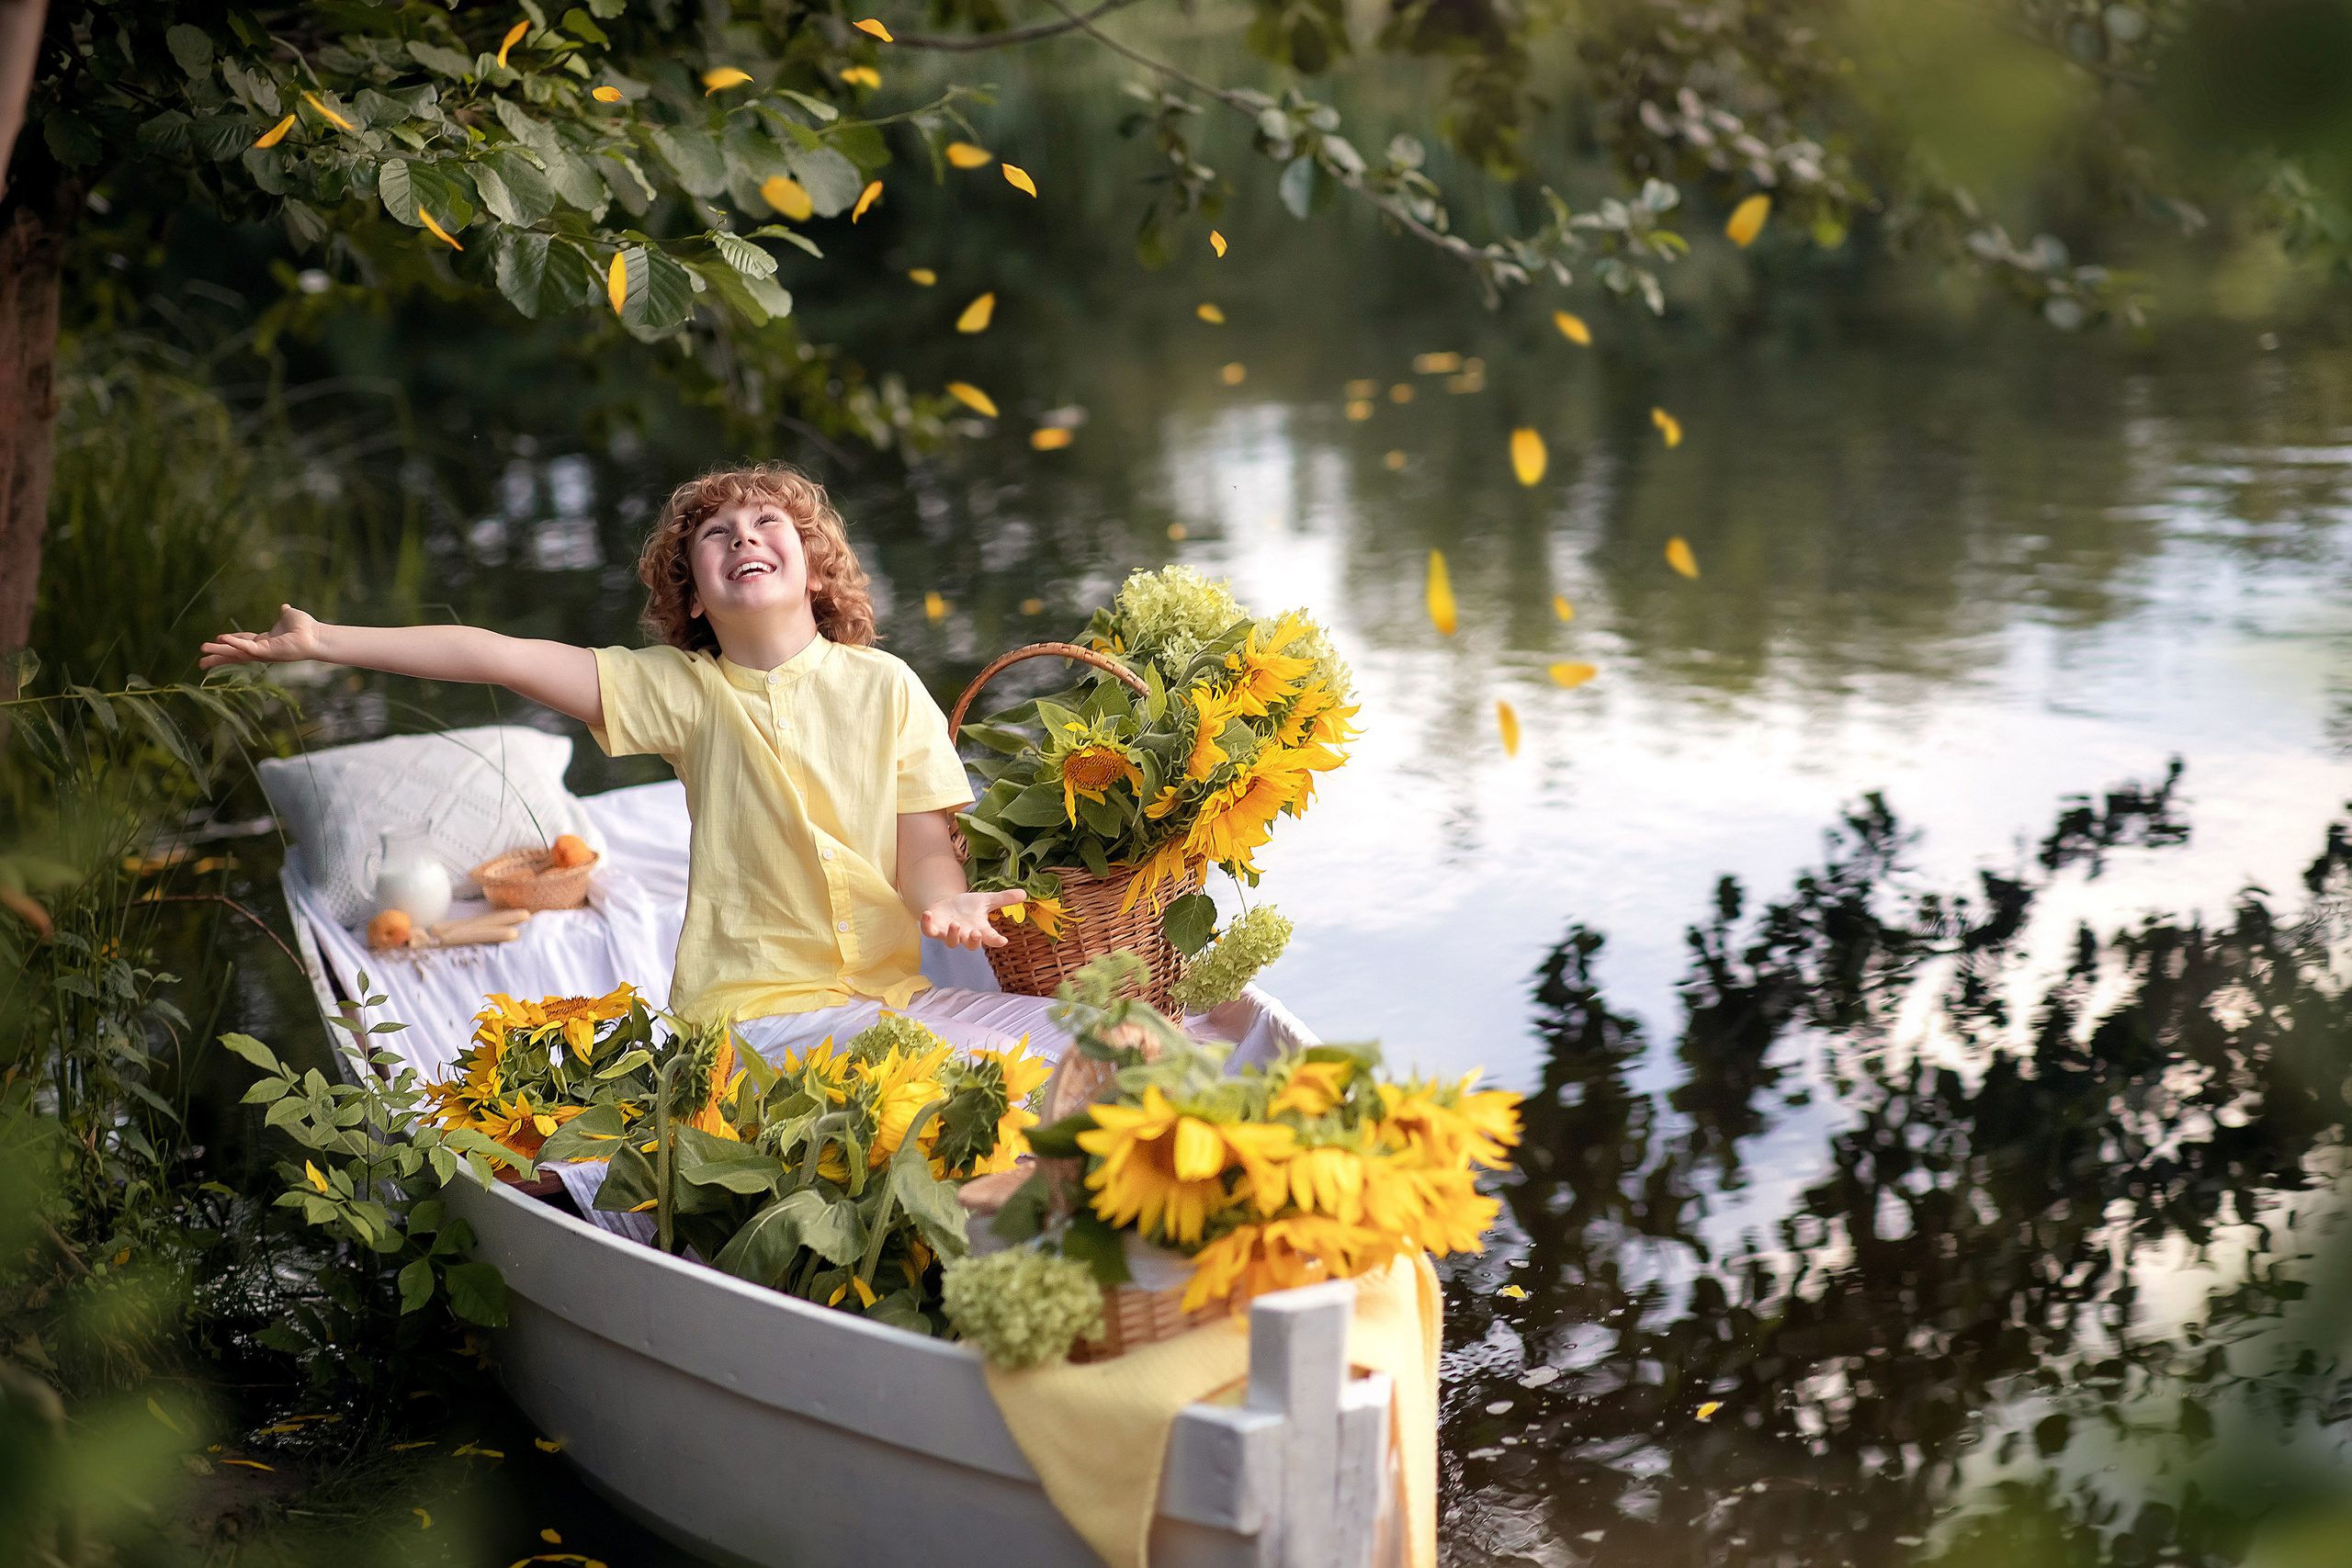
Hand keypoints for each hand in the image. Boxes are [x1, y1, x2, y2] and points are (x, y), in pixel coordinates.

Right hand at [199, 604, 326, 669]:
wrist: (317, 635)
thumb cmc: (306, 628)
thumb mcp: (289, 617)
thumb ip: (283, 614)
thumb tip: (284, 607)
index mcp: (264, 642)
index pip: (242, 642)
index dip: (229, 642)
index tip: (216, 640)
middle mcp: (262, 650)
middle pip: (234, 654)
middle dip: (218, 656)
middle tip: (201, 661)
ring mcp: (264, 653)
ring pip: (237, 653)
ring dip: (219, 652)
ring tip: (202, 650)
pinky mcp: (268, 651)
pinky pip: (247, 647)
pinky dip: (235, 643)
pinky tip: (222, 639)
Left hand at [919, 888, 1024, 949]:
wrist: (947, 906)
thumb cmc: (968, 906)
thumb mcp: (986, 900)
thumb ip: (1003, 899)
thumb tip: (1024, 894)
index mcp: (979, 929)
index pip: (990, 938)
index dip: (996, 940)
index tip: (1003, 940)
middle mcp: (964, 935)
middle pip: (970, 944)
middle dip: (973, 940)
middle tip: (976, 933)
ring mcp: (948, 934)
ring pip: (951, 941)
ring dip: (953, 934)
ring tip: (956, 924)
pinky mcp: (933, 929)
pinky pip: (929, 931)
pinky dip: (926, 924)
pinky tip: (927, 914)